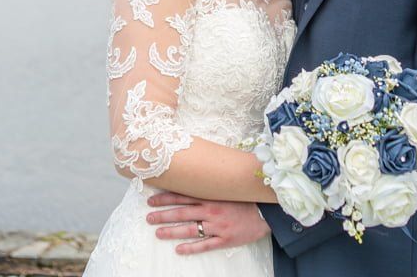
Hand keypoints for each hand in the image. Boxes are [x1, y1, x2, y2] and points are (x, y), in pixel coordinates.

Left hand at [146, 192, 270, 254]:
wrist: (267, 212)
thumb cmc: (247, 196)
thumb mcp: (230, 184)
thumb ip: (214, 180)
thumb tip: (199, 166)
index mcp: (212, 195)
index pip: (183, 196)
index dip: (166, 198)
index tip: (151, 199)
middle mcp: (211, 210)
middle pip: (182, 213)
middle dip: (163, 215)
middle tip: (148, 217)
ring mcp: (217, 226)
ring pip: (190, 230)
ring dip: (172, 231)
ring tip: (157, 233)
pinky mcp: (224, 239)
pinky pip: (204, 245)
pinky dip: (191, 248)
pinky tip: (178, 249)